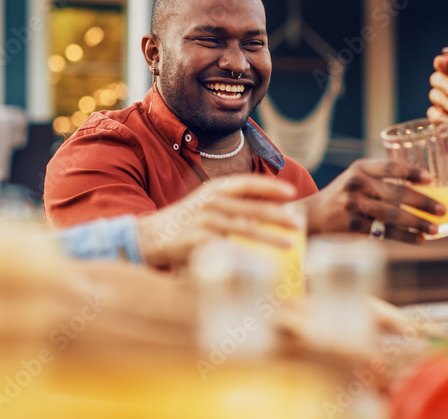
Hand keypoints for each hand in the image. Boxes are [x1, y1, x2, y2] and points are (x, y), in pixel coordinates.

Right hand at [138, 175, 299, 268]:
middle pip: (252, 208)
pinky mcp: (198, 242)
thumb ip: (231, 206)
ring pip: (245, 229)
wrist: (148, 237)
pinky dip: (247, 257)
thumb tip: (266, 215)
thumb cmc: (183, 222)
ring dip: (270, 238)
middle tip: (298, 224)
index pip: (246, 183)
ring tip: (290, 245)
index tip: (291, 192)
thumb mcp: (205, 204)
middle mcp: (210, 202)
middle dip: (279, 216)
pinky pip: (229, 250)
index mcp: (214, 189)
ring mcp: (204, 221)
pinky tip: (262, 264)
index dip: (270, 187)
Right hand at [301, 159, 444, 242]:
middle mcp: (356, 183)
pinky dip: (403, 237)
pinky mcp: (351, 226)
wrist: (312, 215)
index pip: (391, 167)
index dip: (413, 173)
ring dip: (417, 223)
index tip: (431, 179)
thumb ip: (381, 179)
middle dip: (422, 202)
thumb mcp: (356, 179)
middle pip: (396, 192)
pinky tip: (418, 239)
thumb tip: (423, 188)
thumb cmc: (343, 196)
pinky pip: (383, 231)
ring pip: (392, 214)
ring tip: (435, 229)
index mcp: (361, 168)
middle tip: (442, 209)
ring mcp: (353, 205)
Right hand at [427, 54, 447, 129]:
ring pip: (434, 97)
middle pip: (436, 80)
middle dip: (443, 82)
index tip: (441, 61)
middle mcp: (447, 90)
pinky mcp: (441, 123)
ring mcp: (442, 107)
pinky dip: (440, 119)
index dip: (441, 63)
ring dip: (443, 101)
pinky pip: (434, 118)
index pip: (446, 67)